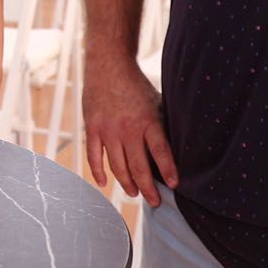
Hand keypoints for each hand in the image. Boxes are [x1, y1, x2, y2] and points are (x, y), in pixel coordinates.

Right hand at [80, 50, 176, 205]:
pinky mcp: (92, 128)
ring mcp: (107, 130)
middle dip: (147, 188)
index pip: (160, 151)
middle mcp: (127, 128)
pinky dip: (98, 172)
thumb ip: (161, 124)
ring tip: (133, 194)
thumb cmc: (136, 84)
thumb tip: (176, 147)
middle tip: (155, 202)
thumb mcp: (156, 102)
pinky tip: (104, 183)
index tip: (174, 185)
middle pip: (138, 166)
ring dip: (126, 183)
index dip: (168, 170)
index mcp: (147, 120)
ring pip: (117, 166)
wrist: (108, 65)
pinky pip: (94, 156)